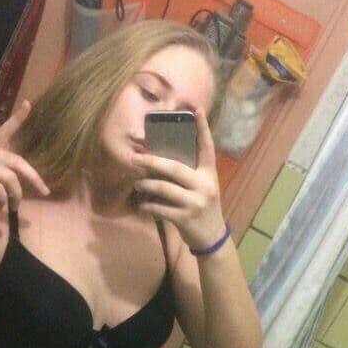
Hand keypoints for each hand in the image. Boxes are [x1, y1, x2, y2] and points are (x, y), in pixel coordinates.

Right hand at [0, 99, 49, 215]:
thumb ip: (9, 175)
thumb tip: (35, 184)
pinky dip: (3, 200)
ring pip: (9, 177)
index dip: (17, 118)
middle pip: (16, 161)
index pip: (5, 130)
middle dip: (33, 177)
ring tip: (11, 205)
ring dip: (15, 195)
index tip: (28, 104)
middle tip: (44, 191)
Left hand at [132, 109, 225, 249]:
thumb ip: (187, 174)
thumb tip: (158, 160)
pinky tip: (142, 205)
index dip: (202, 129)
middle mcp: (204, 186)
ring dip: (146, 185)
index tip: (197, 110)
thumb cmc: (202, 207)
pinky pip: (160, 209)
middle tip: (135, 158)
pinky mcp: (185, 218)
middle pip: (175, 168)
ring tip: (137, 184)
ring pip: (164, 188)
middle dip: (152, 161)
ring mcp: (195, 203)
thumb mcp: (202, 188)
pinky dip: (148, 206)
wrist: (212, 237)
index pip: (207, 147)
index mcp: (209, 174)